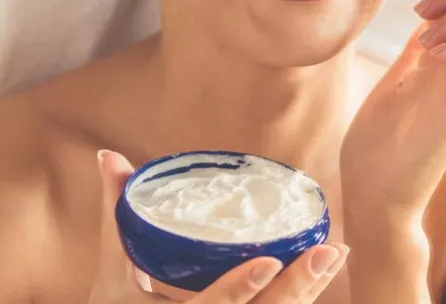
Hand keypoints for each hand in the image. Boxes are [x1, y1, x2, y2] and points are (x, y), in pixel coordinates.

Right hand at [89, 151, 349, 302]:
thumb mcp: (112, 276)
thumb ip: (118, 217)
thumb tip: (110, 156)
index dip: (238, 290)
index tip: (269, 263)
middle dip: (296, 288)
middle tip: (327, 252)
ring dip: (309, 290)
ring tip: (335, 253)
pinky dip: (303, 298)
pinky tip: (323, 272)